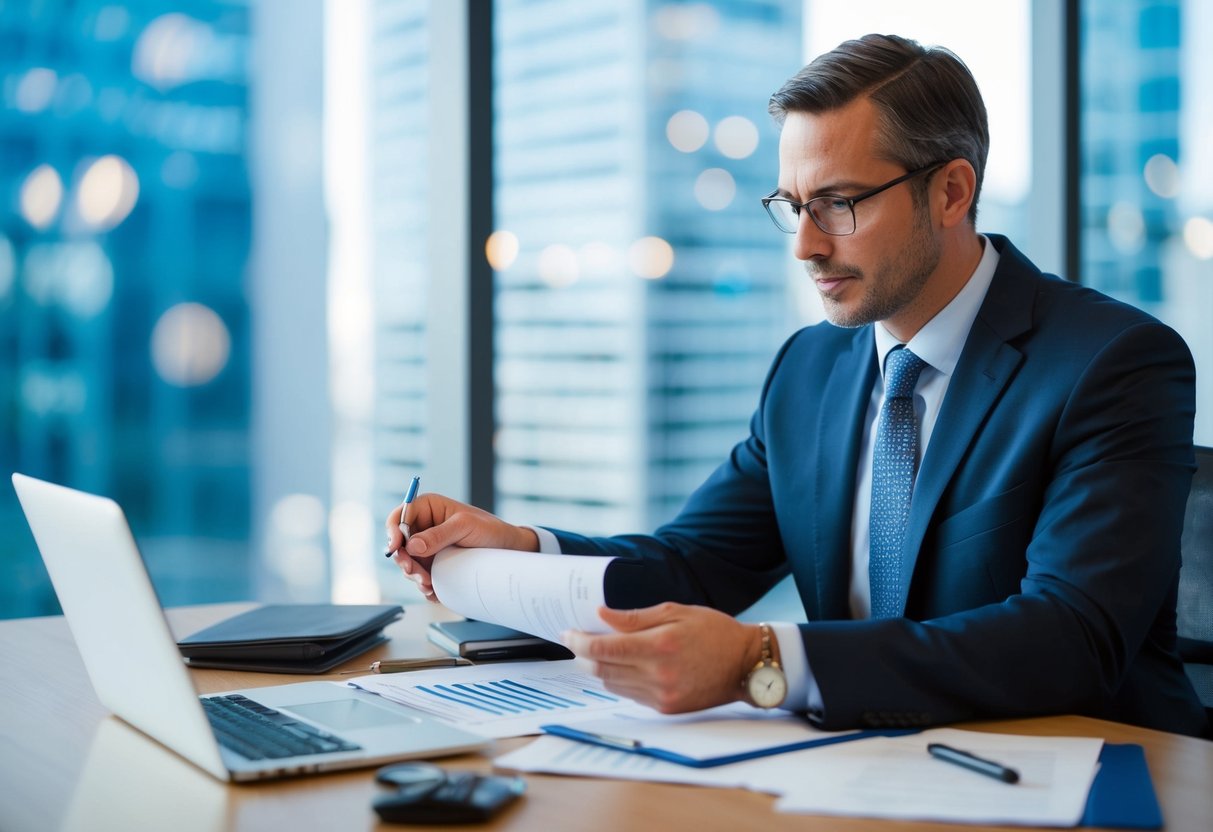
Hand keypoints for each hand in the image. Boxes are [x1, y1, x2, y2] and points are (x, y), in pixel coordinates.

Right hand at [384, 492, 538, 601]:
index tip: (395, 548)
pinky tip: (433, 589)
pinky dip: (422, 584)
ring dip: (413, 575)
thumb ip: (439, 535)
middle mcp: (422, 527)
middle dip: (403, 560)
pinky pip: (418, 575)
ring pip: (406, 562)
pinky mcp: (431, 564)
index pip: (399, 517)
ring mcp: (425, 547)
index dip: (393, 531)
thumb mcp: (465, 527)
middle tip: (414, 573)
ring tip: (428, 584)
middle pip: (398, 543)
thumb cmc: (488, 529)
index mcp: (427, 508)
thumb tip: (411, 546)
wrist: (506, 549)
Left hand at [563, 603, 763, 713]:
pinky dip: (620, 679)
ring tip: (600, 651)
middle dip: (583, 654)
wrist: (745, 664)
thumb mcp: (675, 612)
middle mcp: (658, 675)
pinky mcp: (666, 708)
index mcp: (659, 646)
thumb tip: (601, 615)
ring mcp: (662, 695)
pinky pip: (630, 695)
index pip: (604, 649)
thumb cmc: (713, 631)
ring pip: (612, 684)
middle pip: (602, 669)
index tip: (568, 633)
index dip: (579, 641)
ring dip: (600, 668)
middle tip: (576, 640)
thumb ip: (634, 617)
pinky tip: (624, 666)